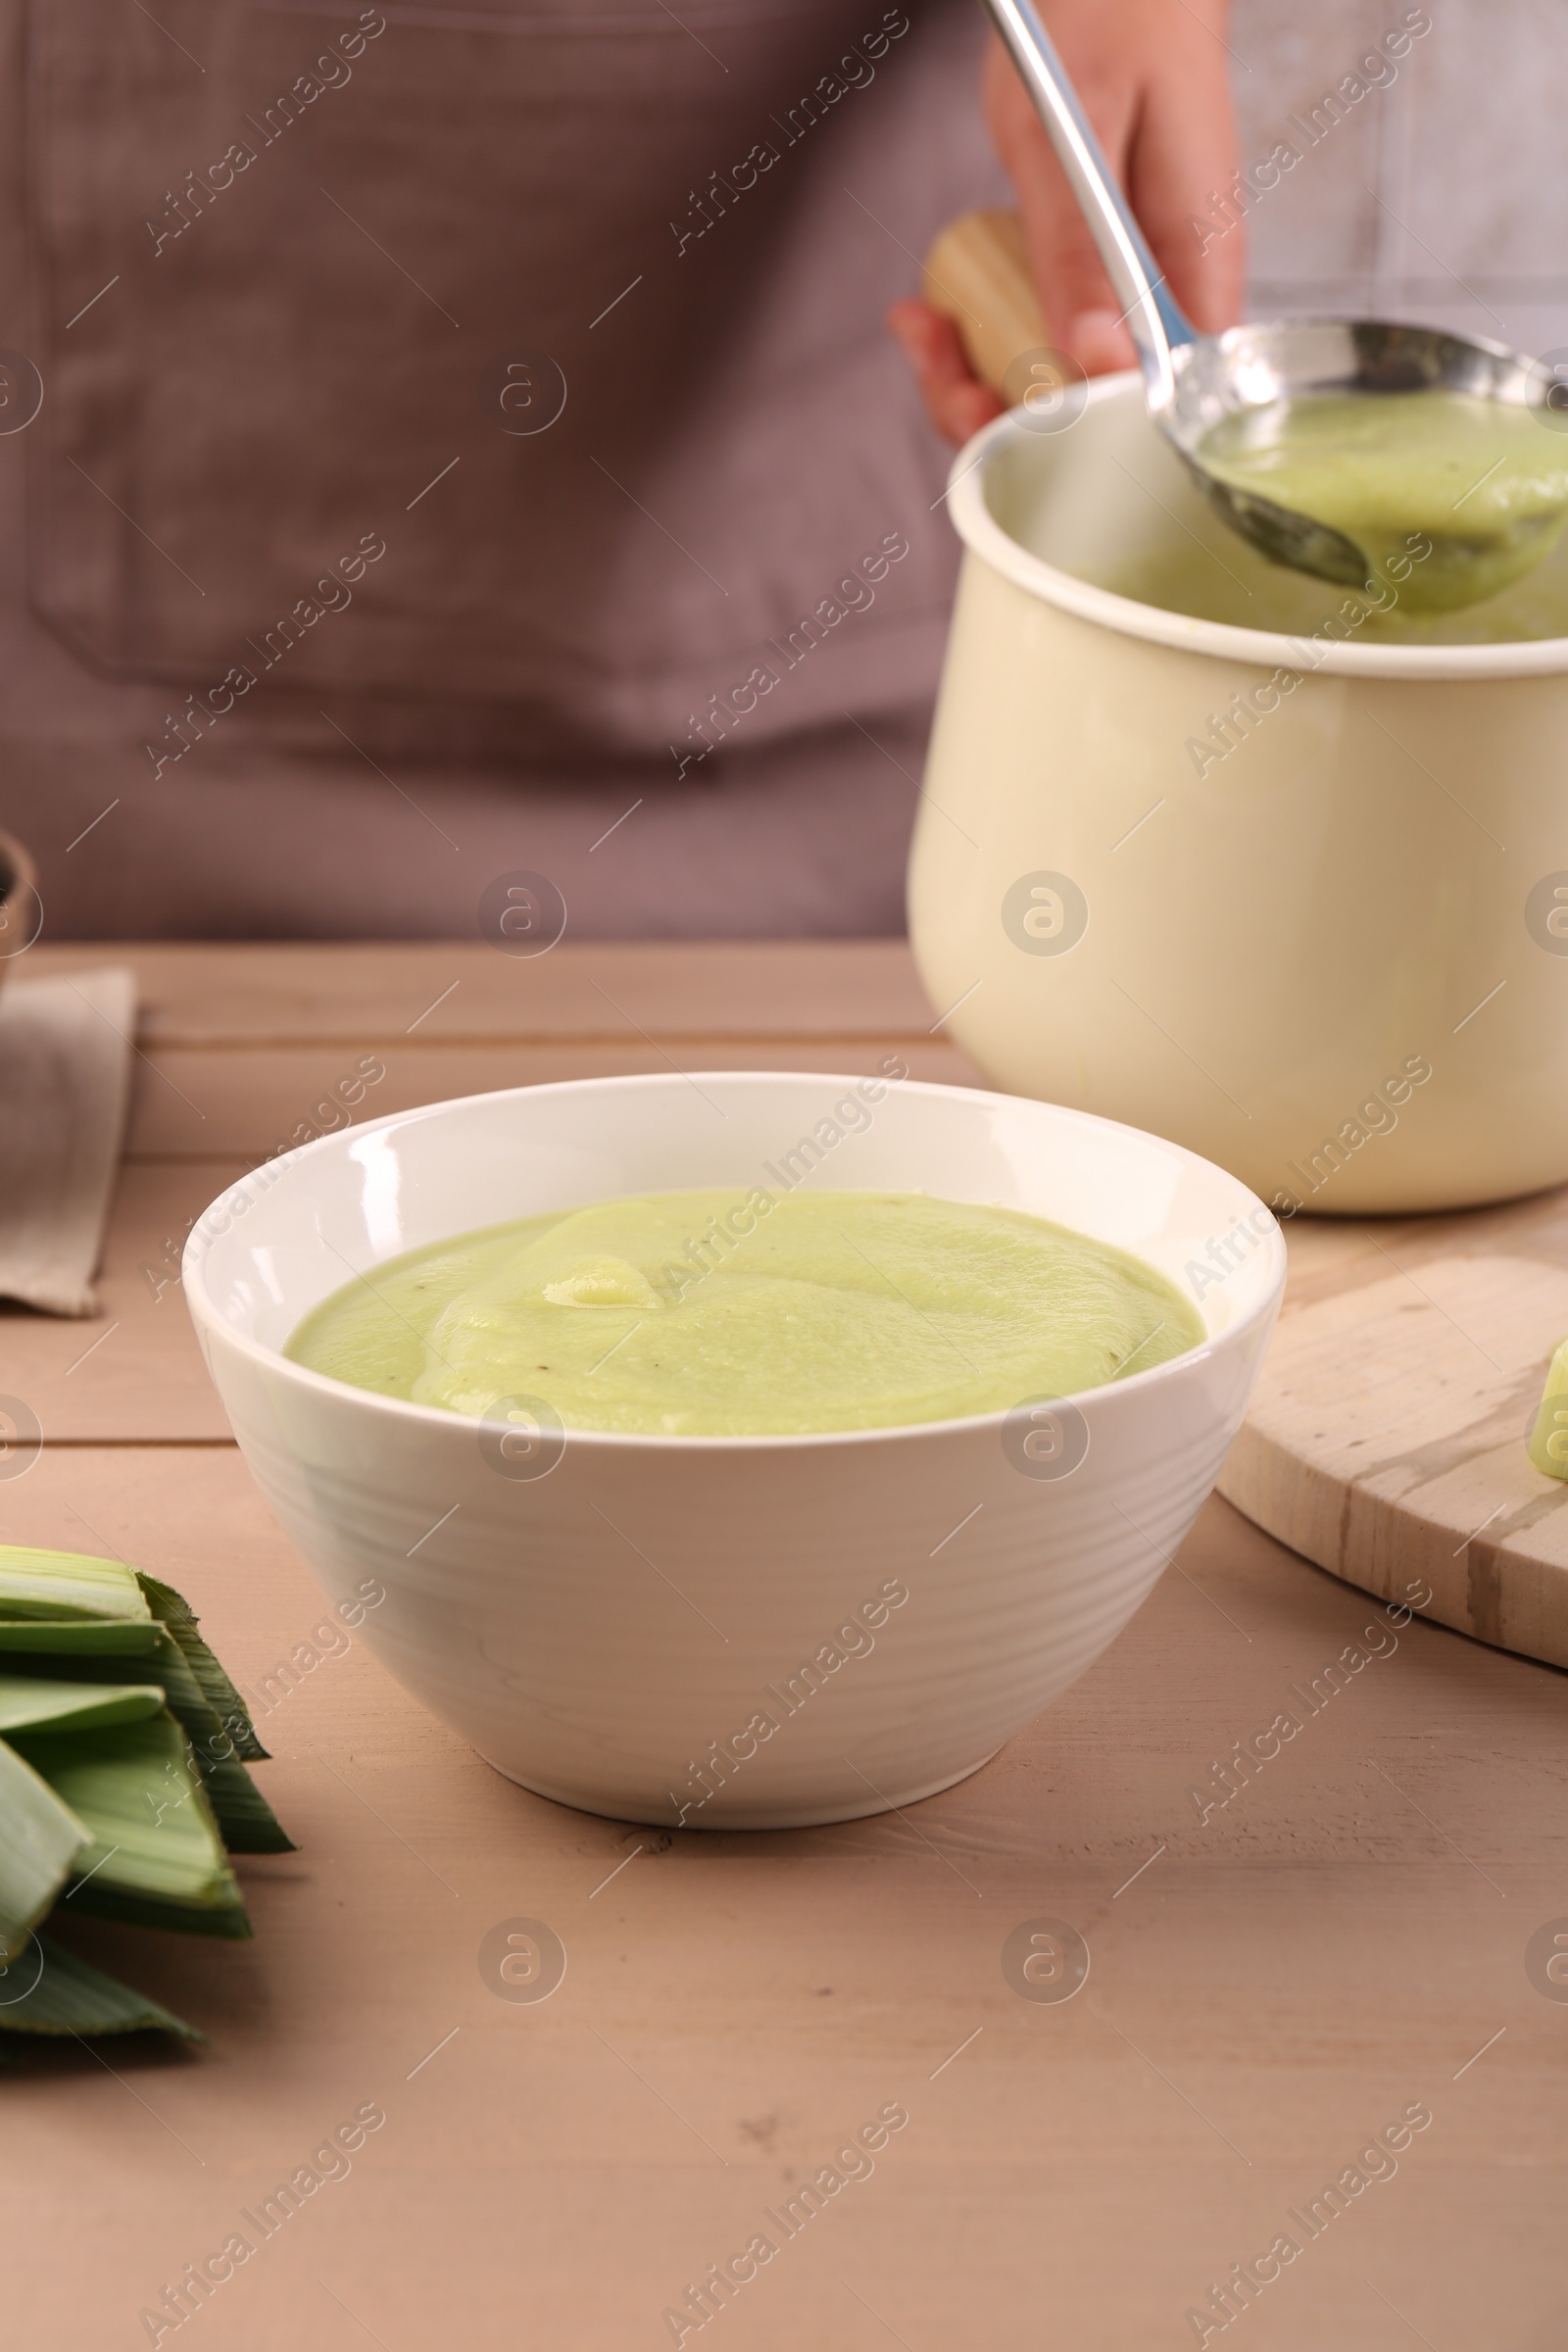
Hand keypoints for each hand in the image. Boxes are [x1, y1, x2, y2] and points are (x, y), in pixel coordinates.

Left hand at [890, 0, 1245, 442]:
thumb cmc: (1112, 16)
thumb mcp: (1075, 128)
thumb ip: (1078, 248)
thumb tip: (1089, 359)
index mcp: (1198, 268)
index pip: (1157, 402)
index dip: (1075, 431)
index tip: (992, 403)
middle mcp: (1173, 297)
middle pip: (1100, 413)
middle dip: (1005, 411)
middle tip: (933, 355)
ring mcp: (1134, 292)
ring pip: (1062, 386)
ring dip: (978, 380)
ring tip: (919, 328)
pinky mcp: (1096, 282)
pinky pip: (1043, 342)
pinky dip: (981, 343)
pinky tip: (932, 314)